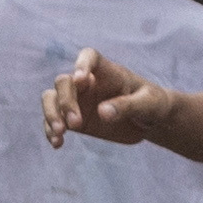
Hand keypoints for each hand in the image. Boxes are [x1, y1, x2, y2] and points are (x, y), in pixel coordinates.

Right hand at [43, 47, 170, 148]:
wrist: (149, 122)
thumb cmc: (152, 104)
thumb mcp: (148, 104)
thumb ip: (127, 106)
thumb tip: (102, 112)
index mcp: (107, 72)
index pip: (89, 57)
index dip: (81, 64)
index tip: (80, 80)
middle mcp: (87, 83)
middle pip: (63, 82)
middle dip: (65, 101)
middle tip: (75, 124)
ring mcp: (77, 100)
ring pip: (51, 98)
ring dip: (51, 114)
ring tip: (60, 133)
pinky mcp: (72, 119)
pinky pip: (53, 121)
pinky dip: (50, 132)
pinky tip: (58, 144)